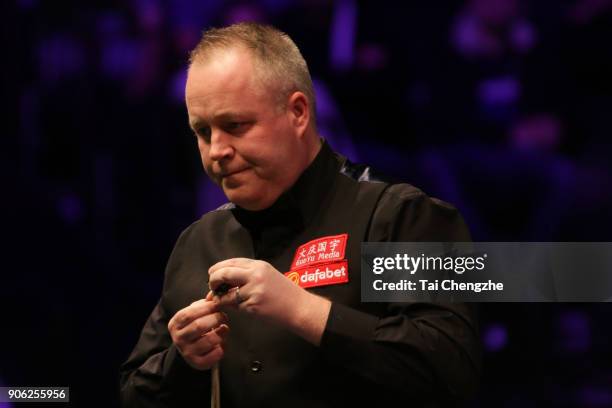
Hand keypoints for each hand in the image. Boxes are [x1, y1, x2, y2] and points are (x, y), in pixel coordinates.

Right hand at [167, 295, 229, 369]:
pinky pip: (213, 355)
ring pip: (208, 341)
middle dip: (215, 319)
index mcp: (175, 323)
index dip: (206, 308)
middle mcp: (178, 338)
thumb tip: (214, 293)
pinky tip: (221, 344)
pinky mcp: (197, 363)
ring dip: (221, 333)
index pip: (189, 314)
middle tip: (223, 316)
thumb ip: (204, 304)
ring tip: (224, 329)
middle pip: (198, 326)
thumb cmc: (195, 327)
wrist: (189, 350)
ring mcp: (187, 352)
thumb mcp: (195, 314)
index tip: (218, 304)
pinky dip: (221, 349)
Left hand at [208, 258, 330, 344]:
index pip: (230, 262)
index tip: (212, 275)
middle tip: (211, 288)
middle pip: (223, 273)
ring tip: (221, 300)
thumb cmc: (284, 292)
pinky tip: (236, 308)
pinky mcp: (252, 305)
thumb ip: (248, 273)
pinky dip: (231, 307)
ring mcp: (253, 291)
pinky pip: (234, 306)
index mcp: (258, 265)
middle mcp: (255, 275)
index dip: (217, 269)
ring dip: (220, 298)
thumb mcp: (268, 274)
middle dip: (213, 281)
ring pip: (225, 294)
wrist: (299, 307)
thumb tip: (224, 277)